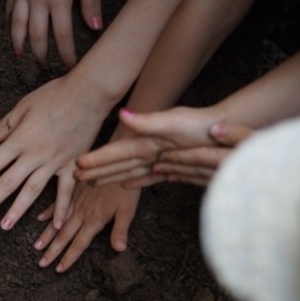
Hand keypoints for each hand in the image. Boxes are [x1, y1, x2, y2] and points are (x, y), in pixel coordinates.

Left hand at [0, 74, 111, 231]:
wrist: (89, 93)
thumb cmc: (55, 94)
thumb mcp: (24, 105)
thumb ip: (4, 126)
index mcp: (20, 140)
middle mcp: (34, 155)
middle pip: (6, 184)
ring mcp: (54, 162)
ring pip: (31, 191)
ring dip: (17, 211)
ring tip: (4, 227)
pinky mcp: (72, 165)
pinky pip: (66, 191)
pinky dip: (61, 209)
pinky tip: (55, 226)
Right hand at [6, 0, 102, 68]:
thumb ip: (91, 0)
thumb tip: (96, 27)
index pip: (63, 35)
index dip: (66, 54)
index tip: (69, 68)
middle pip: (37, 35)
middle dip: (40, 54)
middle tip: (43, 67)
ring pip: (17, 24)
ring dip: (18, 42)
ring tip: (19, 55)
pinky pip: (8, 6)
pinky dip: (8, 20)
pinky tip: (9, 28)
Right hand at [33, 181, 138, 272]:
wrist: (118, 158)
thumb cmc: (126, 185)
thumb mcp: (129, 208)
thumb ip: (121, 229)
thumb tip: (118, 249)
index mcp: (94, 220)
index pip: (79, 244)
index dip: (69, 257)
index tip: (58, 269)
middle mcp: (81, 212)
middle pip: (64, 236)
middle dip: (53, 250)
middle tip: (42, 263)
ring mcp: (76, 200)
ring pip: (58, 221)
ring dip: (47, 235)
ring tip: (37, 246)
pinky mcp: (74, 189)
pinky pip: (58, 202)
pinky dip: (49, 212)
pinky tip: (40, 219)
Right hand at [75, 106, 238, 187]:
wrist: (225, 130)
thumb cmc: (201, 125)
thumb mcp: (173, 122)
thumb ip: (147, 122)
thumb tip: (122, 115)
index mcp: (147, 140)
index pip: (116, 152)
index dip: (97, 159)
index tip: (78, 164)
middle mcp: (150, 150)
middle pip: (118, 163)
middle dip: (96, 170)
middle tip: (74, 176)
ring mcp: (161, 159)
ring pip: (129, 172)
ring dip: (109, 178)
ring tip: (91, 183)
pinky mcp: (173, 167)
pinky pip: (150, 178)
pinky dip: (137, 182)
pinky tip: (125, 186)